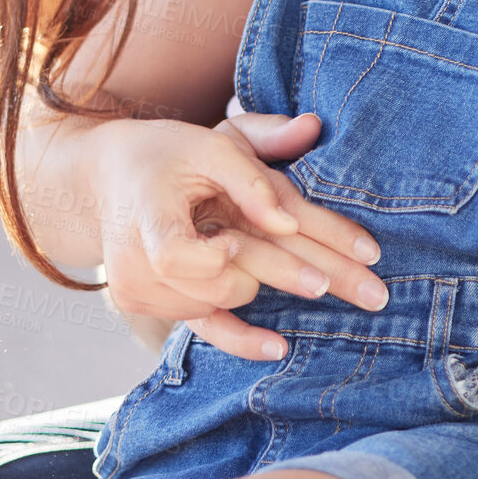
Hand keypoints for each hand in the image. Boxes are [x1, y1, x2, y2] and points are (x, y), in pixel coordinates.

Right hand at [88, 112, 386, 359]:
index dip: (219, 256)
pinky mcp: (155, 306)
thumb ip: (260, 138)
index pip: (176, 251)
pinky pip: (205, 329)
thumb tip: (310, 132)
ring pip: (225, 299)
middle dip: (298, 275)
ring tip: (319, 276)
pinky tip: (280, 346)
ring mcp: (144, 290)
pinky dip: (243, 339)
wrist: (108, 184)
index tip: (263, 243)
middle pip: (226, 277)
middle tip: (369, 290)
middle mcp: (138, 260)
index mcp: (148, 211)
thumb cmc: (167, 154)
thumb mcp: (210, 138)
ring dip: (272, 284)